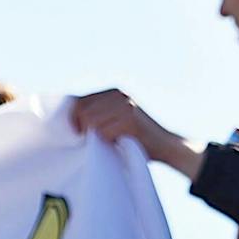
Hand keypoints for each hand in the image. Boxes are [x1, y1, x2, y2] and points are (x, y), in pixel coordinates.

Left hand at [70, 90, 204, 179]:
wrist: (167, 146)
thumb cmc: (137, 138)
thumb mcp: (117, 120)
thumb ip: (99, 115)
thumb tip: (71, 120)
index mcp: (114, 92)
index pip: (80, 100)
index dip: (73, 118)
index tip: (76, 134)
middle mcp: (119, 95)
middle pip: (82, 109)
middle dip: (79, 127)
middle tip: (85, 141)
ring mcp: (125, 106)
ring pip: (91, 121)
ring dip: (92, 136)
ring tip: (102, 144)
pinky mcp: (129, 119)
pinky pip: (103, 132)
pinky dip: (105, 142)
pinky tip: (114, 145)